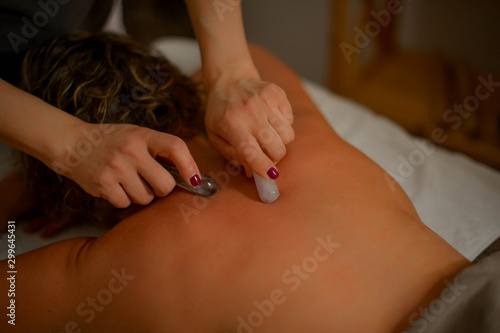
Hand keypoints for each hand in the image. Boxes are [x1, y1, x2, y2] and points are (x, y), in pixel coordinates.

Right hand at [49, 123, 200, 207]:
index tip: (196, 181)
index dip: (190, 166)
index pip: (176, 147)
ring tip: (128, 181)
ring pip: (145, 198)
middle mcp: (131, 150)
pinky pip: (125, 204)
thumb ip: (158, 151)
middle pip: (165, 185)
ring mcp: (116, 168)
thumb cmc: (112, 141)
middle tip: (152, 183)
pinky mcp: (102, 184)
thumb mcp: (137, 136)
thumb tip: (190, 177)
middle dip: (162, 189)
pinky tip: (115, 186)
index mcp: (143, 135)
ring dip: (141, 195)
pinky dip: (123, 200)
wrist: (72, 143)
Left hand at [204, 72, 293, 178]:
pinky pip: (290, 120)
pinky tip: (271, 121)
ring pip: (287, 136)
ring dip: (280, 143)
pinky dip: (284, 126)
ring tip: (269, 138)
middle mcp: (250, 112)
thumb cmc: (220, 111)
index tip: (270, 176)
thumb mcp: (214, 134)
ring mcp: (266, 102)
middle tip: (268, 157)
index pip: (251, 151)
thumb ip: (229, 154)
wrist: (229, 79)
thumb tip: (250, 171)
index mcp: (231, 124)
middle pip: (276, 147)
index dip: (263, 166)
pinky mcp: (278, 94)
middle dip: (275, 158)